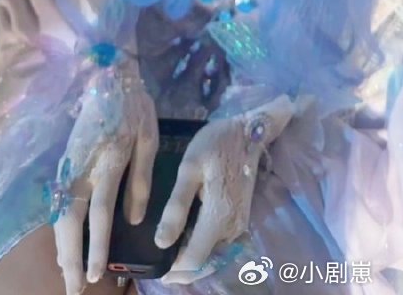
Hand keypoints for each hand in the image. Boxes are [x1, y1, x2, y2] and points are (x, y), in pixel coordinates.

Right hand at [46, 50, 158, 294]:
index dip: (95, 246)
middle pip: (70, 221)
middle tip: (73, 289)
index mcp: (107, 162)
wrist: (107, 74)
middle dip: (70, 258)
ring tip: (66, 273)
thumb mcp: (148, 138)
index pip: (98, 214)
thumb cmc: (133, 106)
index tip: (95, 275)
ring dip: (62, 246)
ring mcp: (69, 165)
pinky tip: (64, 242)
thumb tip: (133, 220)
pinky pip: (59, 201)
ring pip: (59, 213)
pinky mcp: (64, 161)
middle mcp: (82, 168)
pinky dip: (59, 226)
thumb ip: (141, 180)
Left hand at [156, 95, 294, 285]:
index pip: (193, 261)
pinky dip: (204, 252)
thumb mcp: (189, 168)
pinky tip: (188, 241)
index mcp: (218, 218)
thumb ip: (176, 208)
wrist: (248, 131)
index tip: (153, 267)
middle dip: (181, 271)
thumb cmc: (216, 144)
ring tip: (170, 255)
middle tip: (158, 266)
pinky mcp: (240, 220)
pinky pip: (220, 247)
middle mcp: (232, 229)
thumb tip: (161, 243)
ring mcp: (239, 226)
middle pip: (204, 266)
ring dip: (193, 263)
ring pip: (213, 259)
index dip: (172, 270)